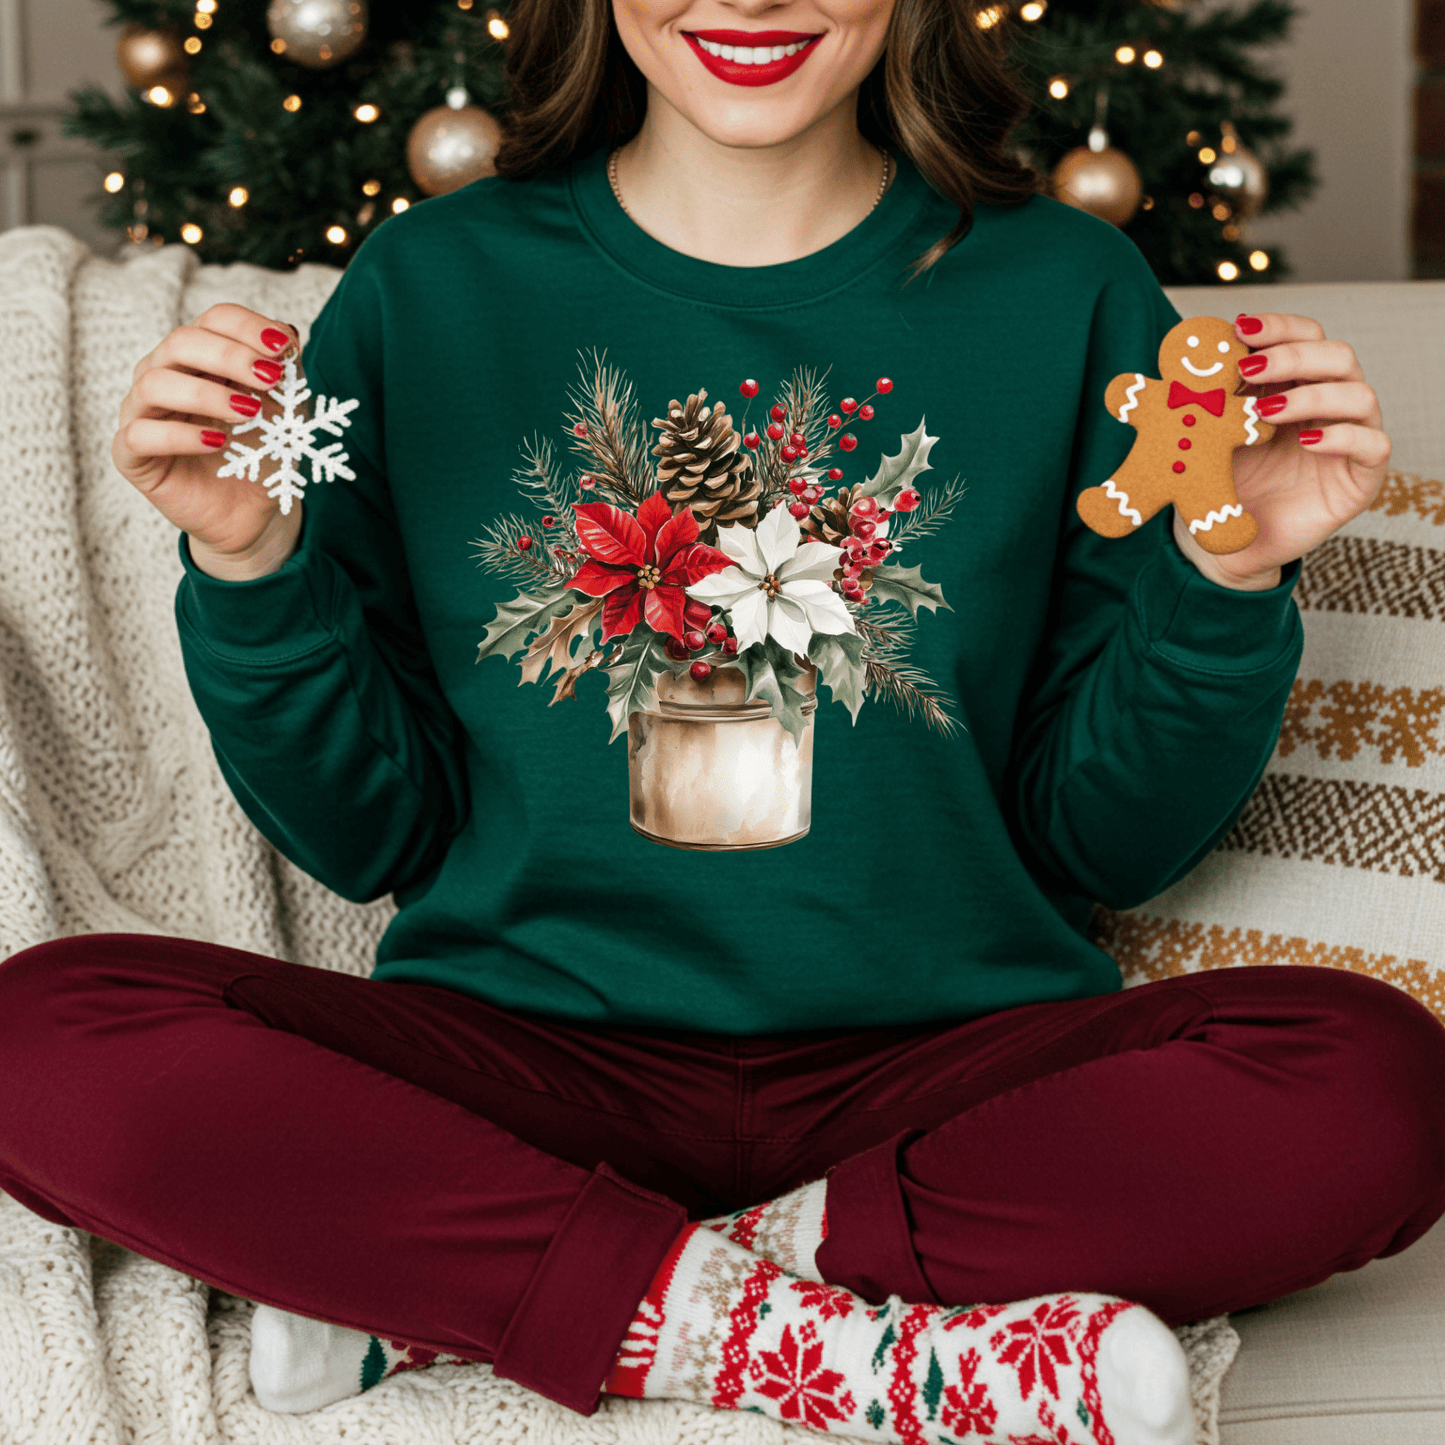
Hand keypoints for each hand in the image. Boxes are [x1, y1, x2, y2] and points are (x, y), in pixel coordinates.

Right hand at [113, 304, 302, 580]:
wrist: (252, 512)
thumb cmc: (262, 453)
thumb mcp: (285, 411)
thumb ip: (286, 373)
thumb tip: (288, 332)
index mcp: (200, 357)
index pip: (213, 320)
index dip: (247, 327)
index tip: (285, 348)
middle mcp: (164, 376)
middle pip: (180, 342)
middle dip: (229, 355)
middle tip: (268, 377)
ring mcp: (142, 413)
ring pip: (154, 383)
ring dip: (206, 393)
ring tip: (249, 413)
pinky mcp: (132, 455)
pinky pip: (140, 435)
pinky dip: (180, 436)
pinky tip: (216, 442)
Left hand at [1172, 312, 1390, 591]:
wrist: (1227, 547)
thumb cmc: (1224, 484)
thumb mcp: (1211, 436)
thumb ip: (1213, 396)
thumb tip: (1198, 351)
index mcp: (1296, 387)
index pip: (1305, 338)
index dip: (1279, 327)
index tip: (1240, 329)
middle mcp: (1328, 407)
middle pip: (1337, 356)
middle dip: (1293, 354)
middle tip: (1249, 367)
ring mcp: (1349, 440)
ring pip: (1359, 395)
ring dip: (1312, 395)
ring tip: (1265, 411)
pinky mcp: (1361, 478)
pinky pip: (1374, 445)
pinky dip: (1343, 437)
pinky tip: (1307, 443)